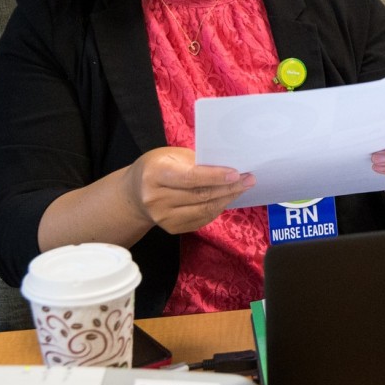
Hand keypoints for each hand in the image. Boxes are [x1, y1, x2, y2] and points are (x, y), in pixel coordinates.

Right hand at [123, 147, 254, 233]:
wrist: (135, 195)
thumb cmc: (157, 168)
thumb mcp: (170, 155)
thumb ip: (196, 161)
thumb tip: (226, 166)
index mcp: (156, 174)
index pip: (191, 177)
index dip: (216, 176)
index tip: (237, 173)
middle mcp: (156, 198)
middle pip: (201, 195)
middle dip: (229, 187)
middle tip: (249, 179)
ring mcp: (163, 217)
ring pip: (204, 209)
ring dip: (228, 198)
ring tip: (243, 188)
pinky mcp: (171, 229)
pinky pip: (202, 219)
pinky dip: (218, 208)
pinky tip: (228, 198)